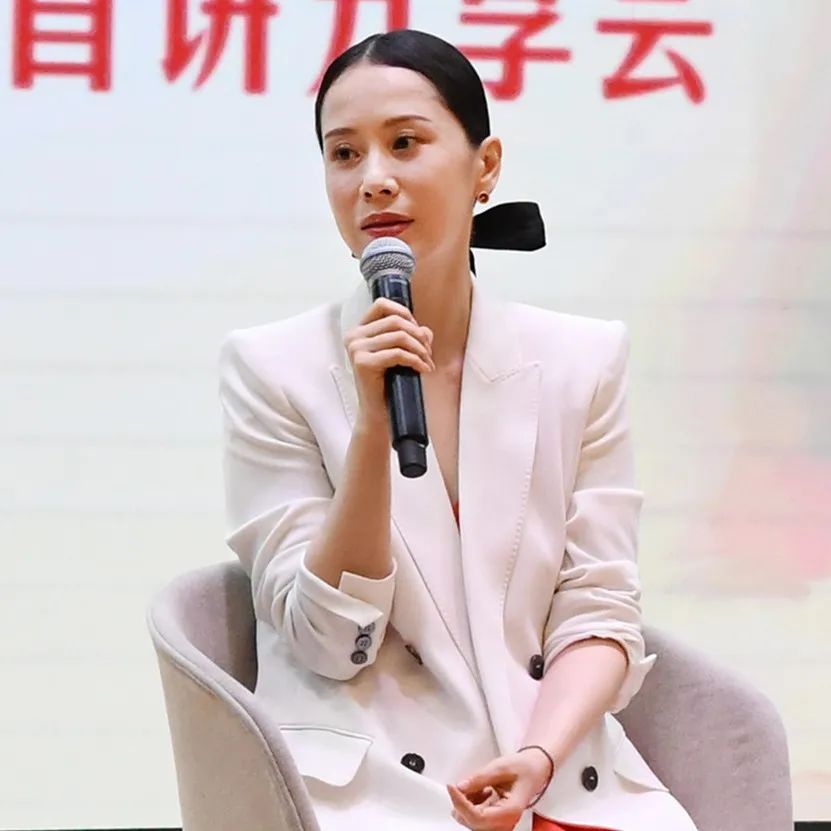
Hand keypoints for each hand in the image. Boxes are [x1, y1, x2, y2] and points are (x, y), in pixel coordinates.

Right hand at [344, 297, 433, 433]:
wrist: (378, 414)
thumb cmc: (388, 385)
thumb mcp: (401, 356)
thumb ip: (412, 338)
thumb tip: (426, 331)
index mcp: (359, 331)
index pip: (382, 305)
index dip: (405, 313)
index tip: (418, 331)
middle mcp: (354, 337)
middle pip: (395, 321)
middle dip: (418, 335)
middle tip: (428, 352)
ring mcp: (356, 350)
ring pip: (399, 336)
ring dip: (420, 349)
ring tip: (428, 362)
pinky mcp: (363, 363)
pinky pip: (398, 354)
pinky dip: (416, 360)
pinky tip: (424, 369)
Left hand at [447, 749, 552, 829]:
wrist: (535, 768)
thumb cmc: (524, 767)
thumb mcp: (501, 767)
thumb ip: (479, 778)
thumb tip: (459, 787)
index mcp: (510, 812)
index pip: (478, 818)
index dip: (461, 803)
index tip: (452, 787)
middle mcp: (506, 823)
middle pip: (474, 823)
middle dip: (462, 804)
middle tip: (459, 784)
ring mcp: (502, 824)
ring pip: (474, 821)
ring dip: (467, 803)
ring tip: (477, 784)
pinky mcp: (497, 820)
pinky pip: (478, 818)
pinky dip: (473, 804)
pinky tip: (481, 789)